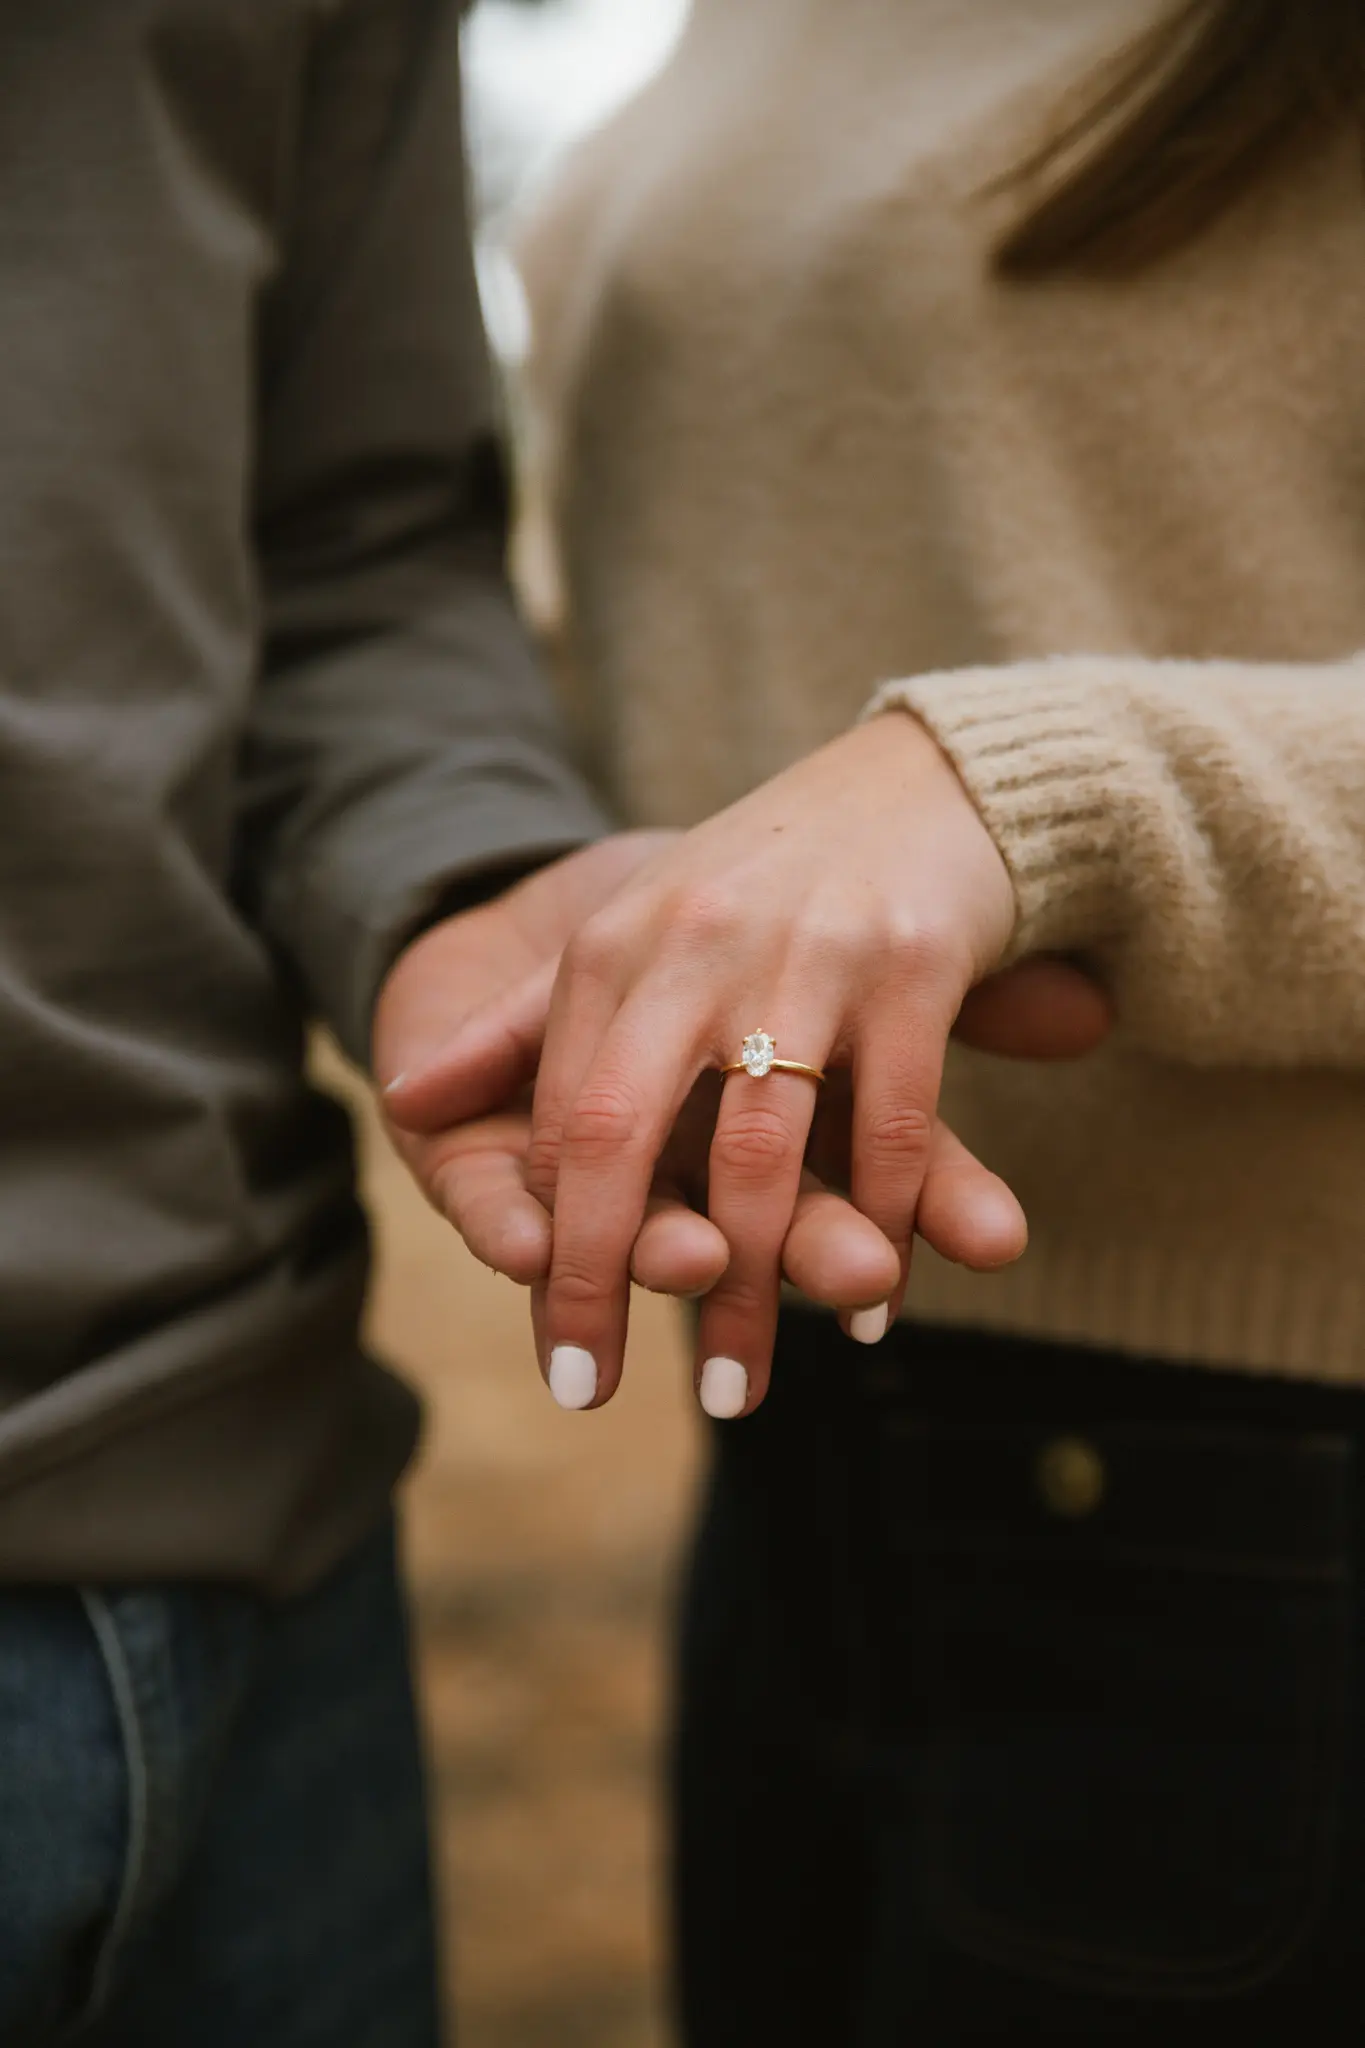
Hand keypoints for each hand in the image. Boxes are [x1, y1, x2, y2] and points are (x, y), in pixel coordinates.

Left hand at [387, 721, 1093, 1413]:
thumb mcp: (627, 931)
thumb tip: (401, 1102)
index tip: (556, 1351)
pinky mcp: (907, 964)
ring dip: (752, 1291)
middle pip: (619, 1138)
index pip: (559, 1117)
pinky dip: (885, 1227)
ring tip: (737, 1391)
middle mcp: (693, 946)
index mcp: (617, 946)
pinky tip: (874, 1309)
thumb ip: (521, 1024)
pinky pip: (890, 1126)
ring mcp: (802, 955)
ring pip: (759, 1156)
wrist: (919, 777)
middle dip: (601, 1276)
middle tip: (589, 1391)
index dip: (549, 1242)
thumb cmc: (760, 876)